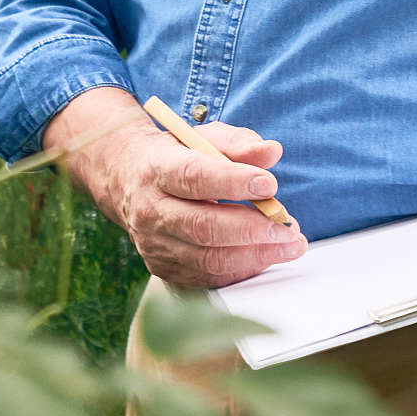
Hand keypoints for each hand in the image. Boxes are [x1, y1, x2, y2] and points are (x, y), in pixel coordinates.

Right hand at [45, 87, 306, 288]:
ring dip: (255, 256)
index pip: (195, 177)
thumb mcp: (203, 136)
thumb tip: (272, 153)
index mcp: (158, 169)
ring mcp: (153, 244)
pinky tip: (264, 257)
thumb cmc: (176, 155)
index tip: (270, 184)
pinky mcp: (161, 267)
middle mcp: (150, 209)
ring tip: (288, 245)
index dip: (234, 183)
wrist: (127, 179)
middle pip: (204, 226)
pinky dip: (240, 271)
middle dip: (254, 230)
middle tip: (289, 227)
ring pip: (207, 259)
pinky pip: (206, 279)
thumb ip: (239, 143)